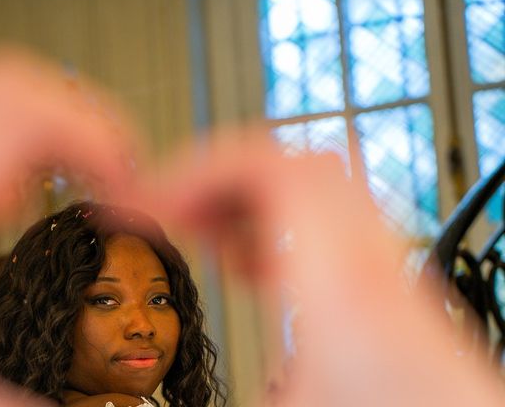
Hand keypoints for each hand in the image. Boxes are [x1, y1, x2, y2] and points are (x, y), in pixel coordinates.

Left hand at [0, 49, 136, 406]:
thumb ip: (20, 405)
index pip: (17, 122)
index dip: (91, 135)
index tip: (126, 178)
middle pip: (3, 85)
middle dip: (81, 115)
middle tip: (116, 160)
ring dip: (46, 115)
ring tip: (79, 163)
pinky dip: (11, 133)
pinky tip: (25, 186)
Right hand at [142, 129, 503, 405]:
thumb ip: (203, 388)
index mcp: (342, 283)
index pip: (276, 167)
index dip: (203, 167)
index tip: (157, 194)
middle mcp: (375, 262)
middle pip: (295, 165)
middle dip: (221, 180)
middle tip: (176, 209)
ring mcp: (390, 269)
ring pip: (317, 189)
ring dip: (251, 201)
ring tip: (208, 234)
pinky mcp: (393, 288)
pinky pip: (334, 224)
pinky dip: (281, 226)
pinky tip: (257, 268)